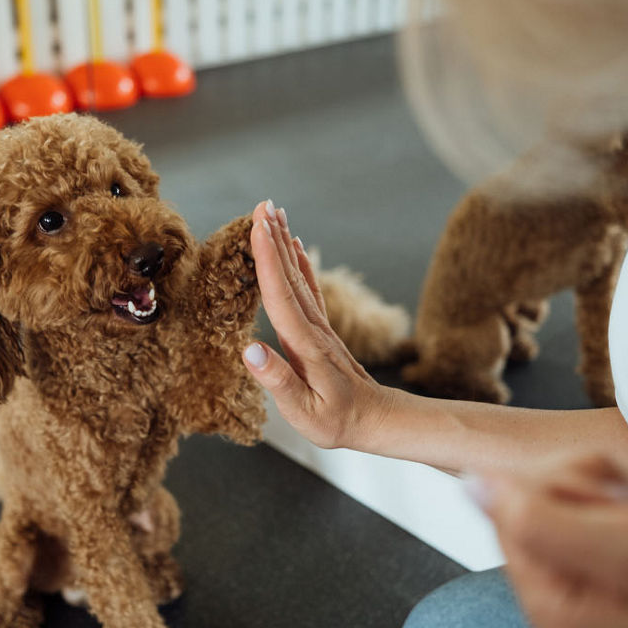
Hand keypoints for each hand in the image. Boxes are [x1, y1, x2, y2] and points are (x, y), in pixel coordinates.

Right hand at [240, 200, 392, 449]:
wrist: (377, 420)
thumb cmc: (338, 421)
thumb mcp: (304, 412)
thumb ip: (277, 380)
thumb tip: (250, 350)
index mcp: (303, 345)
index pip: (280, 295)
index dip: (266, 259)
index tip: (257, 227)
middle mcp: (313, 328)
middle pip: (289, 275)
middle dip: (275, 239)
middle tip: (263, 205)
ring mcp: (319, 326)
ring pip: (299, 276)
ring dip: (285, 244)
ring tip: (274, 215)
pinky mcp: (322, 330)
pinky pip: (309, 288)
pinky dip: (300, 263)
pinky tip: (296, 248)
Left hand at [471, 453, 627, 627]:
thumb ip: (539, 519)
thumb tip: (470, 484)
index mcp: (553, 609)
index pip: (509, 512)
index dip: (562, 491)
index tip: (612, 509)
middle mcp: (566, 593)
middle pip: (538, 494)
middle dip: (599, 487)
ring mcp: (594, 570)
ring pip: (577, 485)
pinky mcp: (623, 548)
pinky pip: (611, 490)